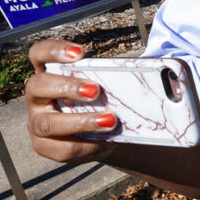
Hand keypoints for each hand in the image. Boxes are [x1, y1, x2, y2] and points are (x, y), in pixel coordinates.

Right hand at [26, 40, 115, 163]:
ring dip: (80, 122)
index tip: (79, 53)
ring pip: (47, 123)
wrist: (103, 132)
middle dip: (67, 87)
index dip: (53, 50)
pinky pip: (62, 149)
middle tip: (95, 91)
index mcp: (49, 73)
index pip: (39, 54)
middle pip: (37, 86)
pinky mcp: (44, 146)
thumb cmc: (104, 99)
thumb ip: (123, 73)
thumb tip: (162, 72)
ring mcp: (37, 122)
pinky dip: (88, 147)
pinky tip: (107, 143)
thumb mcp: (110, 84)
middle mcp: (37, 96)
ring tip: (110, 121)